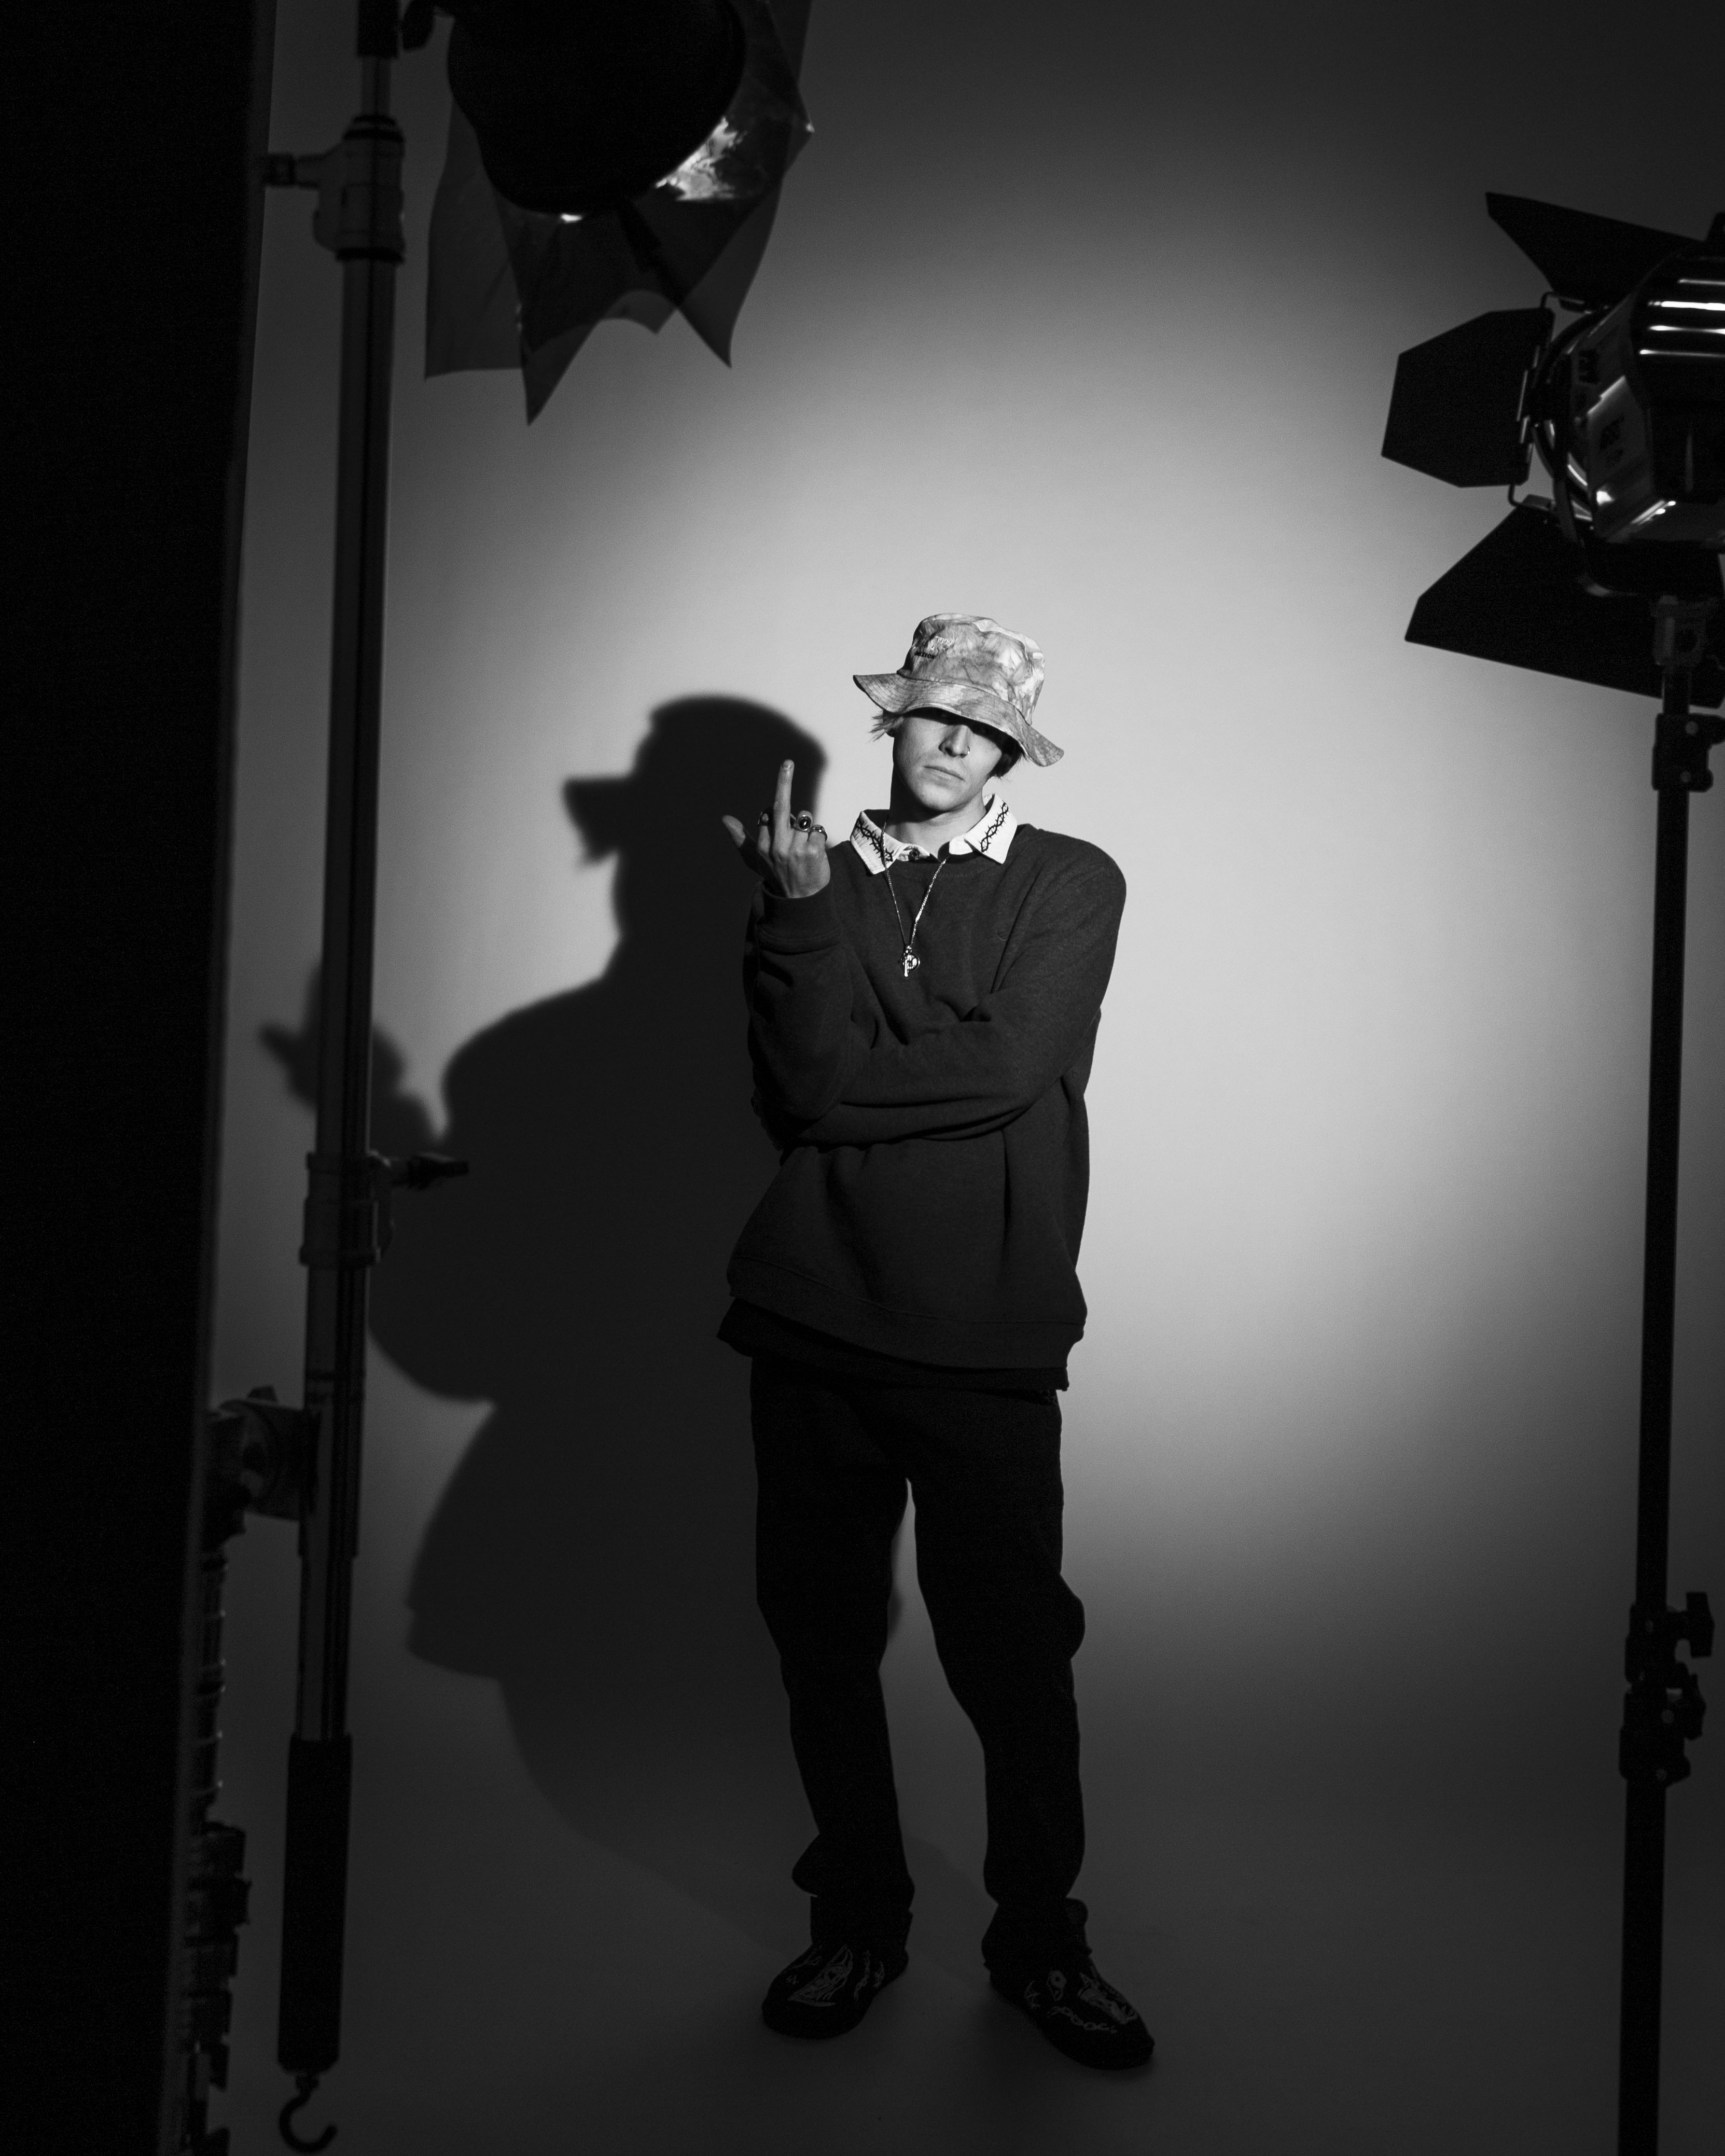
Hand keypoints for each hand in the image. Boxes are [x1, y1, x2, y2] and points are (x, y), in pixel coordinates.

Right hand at [721, 759, 830, 897]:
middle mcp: (777, 847)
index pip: (768, 814)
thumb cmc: (777, 876)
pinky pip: (818, 830)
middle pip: (781, 807)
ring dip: (807, 825)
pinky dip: (819, 836)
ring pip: (805, 818)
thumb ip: (739, 837)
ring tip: (804, 844)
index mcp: (762, 846)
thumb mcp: (754, 860)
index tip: (775, 822)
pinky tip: (815, 852)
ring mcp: (796, 849)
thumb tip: (724, 818)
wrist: (800, 902)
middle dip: (783, 782)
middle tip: (787, 763)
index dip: (773, 814)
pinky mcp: (814, 852)